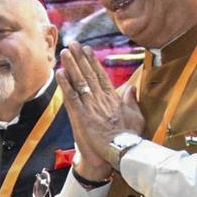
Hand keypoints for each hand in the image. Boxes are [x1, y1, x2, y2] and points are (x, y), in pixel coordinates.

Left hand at [57, 41, 144, 173]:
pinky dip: (65, 84)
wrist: (121, 153)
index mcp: (113, 98)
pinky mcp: (80, 116)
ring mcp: (90, 106)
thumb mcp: (136, 116)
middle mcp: (100, 99)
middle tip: (72, 44)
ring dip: (71, 66)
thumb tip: (131, 88)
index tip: (87, 49)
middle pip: (88, 74)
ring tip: (64, 51)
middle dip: (80, 58)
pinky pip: (71, 97)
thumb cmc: (128, 138)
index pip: (100, 76)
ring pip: (79, 82)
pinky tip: (60, 72)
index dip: (93, 62)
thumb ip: (131, 101)